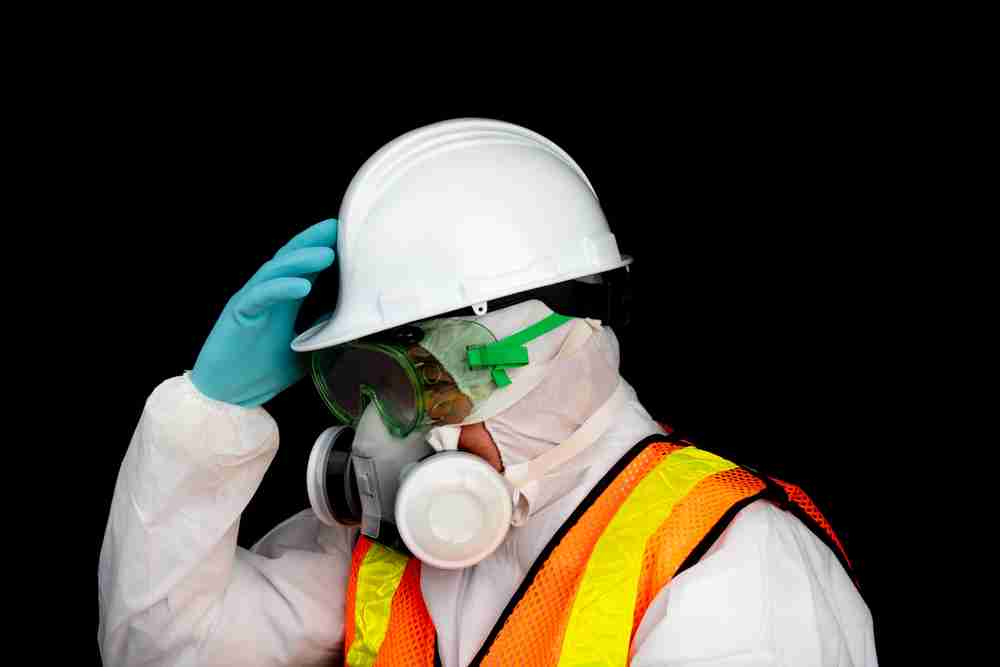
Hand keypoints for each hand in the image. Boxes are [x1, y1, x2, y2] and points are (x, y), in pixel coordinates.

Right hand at [191, 219, 337, 406]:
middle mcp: (268, 294)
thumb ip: (325, 332)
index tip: (349, 236)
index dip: (324, 249)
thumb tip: (354, 322)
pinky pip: (261, 295)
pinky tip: (303, 285)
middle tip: (339, 227)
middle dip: (314, 240)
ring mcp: (252, 300)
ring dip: (302, 260)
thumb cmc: (262, 372)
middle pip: (291, 258)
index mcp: (284, 301)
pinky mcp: (238, 313)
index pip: (306, 267)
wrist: (227, 396)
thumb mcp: (306, 351)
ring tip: (327, 252)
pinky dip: (282, 288)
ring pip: (276, 270)